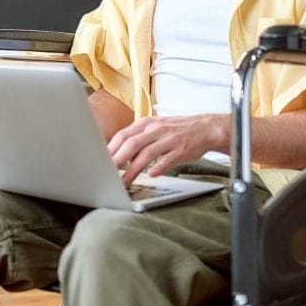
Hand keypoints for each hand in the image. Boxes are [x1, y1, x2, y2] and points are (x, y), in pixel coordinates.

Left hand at [107, 114, 228, 185]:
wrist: (204, 128)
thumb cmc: (176, 130)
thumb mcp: (155, 128)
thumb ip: (138, 139)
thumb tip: (120, 156)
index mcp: (147, 123)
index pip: (123, 135)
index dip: (111, 149)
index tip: (101, 162)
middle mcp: (156, 130)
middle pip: (132, 143)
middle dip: (117, 159)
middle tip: (107, 173)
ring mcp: (169, 139)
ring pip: (147, 153)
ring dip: (133, 169)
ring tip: (124, 182)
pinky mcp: (181, 149)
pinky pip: (168, 159)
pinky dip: (159, 167)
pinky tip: (152, 175)